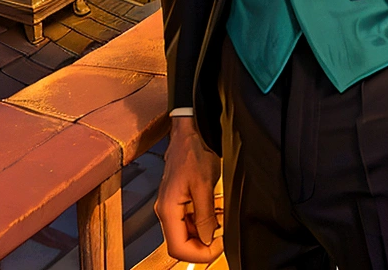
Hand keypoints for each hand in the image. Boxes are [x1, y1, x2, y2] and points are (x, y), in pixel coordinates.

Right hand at [154, 116, 223, 262]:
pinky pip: (186, 222)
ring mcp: (169, 207)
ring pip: (183, 235)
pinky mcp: (176, 202)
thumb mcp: (204, 185)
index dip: (199, 254)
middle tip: (222, 240)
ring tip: (220, 227)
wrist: (187, 133)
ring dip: (202, 236)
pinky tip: (213, 217)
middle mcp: (165, 211)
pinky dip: (200, 225)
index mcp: (168, 210)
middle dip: (201, 247)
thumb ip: (205, 216)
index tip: (219, 247)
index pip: (178, 248)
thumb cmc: (193, 153)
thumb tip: (208, 240)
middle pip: (179, 245)